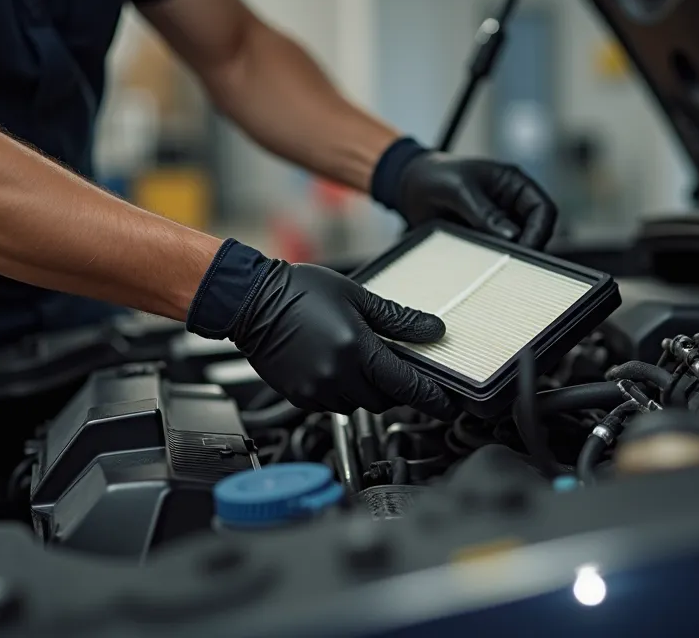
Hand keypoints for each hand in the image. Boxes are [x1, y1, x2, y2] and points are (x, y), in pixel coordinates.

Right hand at [187, 241, 454, 418]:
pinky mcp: (300, 397)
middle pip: (385, 400)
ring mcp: (316, 390)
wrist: (251, 301)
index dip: (432, 399)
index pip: (406, 385)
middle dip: (395, 388)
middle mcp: (336, 375)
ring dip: (368, 391)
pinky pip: (334, 405)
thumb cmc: (299, 292)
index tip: (448, 406)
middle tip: (393, 366)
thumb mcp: (358, 298)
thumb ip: (399, 319)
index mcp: (355, 350)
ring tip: (358, 362)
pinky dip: (343, 392)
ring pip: (359, 405)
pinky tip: (335, 367)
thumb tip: (433, 330)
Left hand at [371, 139, 557, 248]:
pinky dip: (492, 260)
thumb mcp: (460, 189)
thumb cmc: (434, 174)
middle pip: (536, 231)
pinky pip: (496, 253)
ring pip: (517, 246)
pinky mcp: (484, 238)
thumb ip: (485, 212)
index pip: (543, 209)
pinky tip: (480, 262)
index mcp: (514, 183)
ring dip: (508, 255)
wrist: (408, 187)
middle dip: (527, 246)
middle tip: (512, 261)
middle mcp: (511, 204)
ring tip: (492, 260)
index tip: (526, 248)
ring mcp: (498, 223)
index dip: (540, 231)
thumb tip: (511, 236)